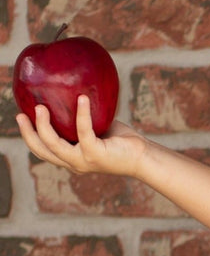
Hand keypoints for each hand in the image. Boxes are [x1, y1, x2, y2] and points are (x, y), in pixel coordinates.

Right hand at [16, 94, 146, 178]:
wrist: (143, 156)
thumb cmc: (120, 141)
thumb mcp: (95, 129)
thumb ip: (81, 119)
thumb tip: (72, 92)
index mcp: (71, 159)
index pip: (43, 151)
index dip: (29, 136)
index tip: (21, 117)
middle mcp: (74, 163)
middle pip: (42, 150)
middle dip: (28, 133)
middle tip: (20, 114)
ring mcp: (83, 161)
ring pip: (54, 145)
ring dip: (44, 126)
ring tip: (40, 107)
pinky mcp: (96, 154)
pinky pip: (83, 131)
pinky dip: (82, 113)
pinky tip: (83, 98)